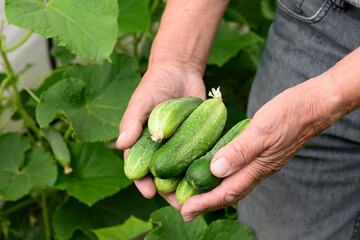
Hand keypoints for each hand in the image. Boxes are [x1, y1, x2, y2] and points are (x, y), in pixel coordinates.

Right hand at [116, 62, 205, 206]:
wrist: (180, 70)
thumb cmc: (155, 83)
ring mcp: (178, 144)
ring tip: (196, 198)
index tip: (149, 193)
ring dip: (187, 185)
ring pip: (181, 170)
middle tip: (178, 204)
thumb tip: (121, 143)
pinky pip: (198, 155)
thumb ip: (132, 121)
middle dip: (168, 191)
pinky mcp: (196, 138)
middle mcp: (160, 147)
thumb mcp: (141, 101)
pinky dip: (202, 167)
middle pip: (162, 174)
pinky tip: (210, 178)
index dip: (142, 181)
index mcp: (142, 142)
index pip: (139, 166)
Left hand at [181, 75, 342, 220]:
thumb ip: (240, 150)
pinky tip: (216, 171)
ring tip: (196, 195)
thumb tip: (215, 170)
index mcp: (258, 167)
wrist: (315, 105)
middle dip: (206, 203)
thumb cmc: (290, 114)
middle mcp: (258, 169)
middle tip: (185, 210)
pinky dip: (224, 176)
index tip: (185, 210)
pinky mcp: (261, 152)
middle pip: (229, 193)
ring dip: (214, 192)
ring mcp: (261, 162)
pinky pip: (239, 171)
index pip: (227, 192)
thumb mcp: (263, 130)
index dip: (205, 203)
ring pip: (234, 184)